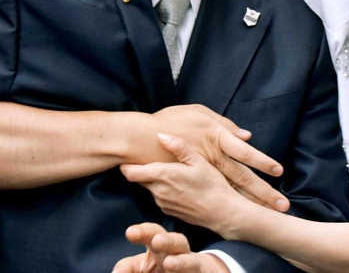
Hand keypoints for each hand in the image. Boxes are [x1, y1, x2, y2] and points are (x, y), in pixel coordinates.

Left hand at [112, 222, 228, 272]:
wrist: (199, 272)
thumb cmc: (164, 269)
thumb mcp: (144, 267)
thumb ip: (128, 267)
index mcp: (158, 247)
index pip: (151, 233)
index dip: (142, 231)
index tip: (130, 233)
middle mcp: (174, 251)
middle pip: (170, 237)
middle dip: (162, 237)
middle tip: (154, 241)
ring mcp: (188, 261)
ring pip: (185, 253)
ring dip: (177, 257)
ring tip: (168, 264)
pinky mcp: (198, 269)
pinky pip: (193, 266)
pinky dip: (184, 266)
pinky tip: (172, 267)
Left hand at [121, 134, 253, 236]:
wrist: (222, 212)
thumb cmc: (213, 184)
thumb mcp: (199, 161)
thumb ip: (178, 147)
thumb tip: (160, 134)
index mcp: (164, 176)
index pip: (130, 172)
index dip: (125, 163)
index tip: (127, 154)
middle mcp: (158, 191)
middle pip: (138, 178)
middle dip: (139, 168)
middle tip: (143, 155)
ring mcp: (162, 203)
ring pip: (149, 186)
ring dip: (152, 178)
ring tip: (165, 167)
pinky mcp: (167, 210)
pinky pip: (158, 195)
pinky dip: (161, 188)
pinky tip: (176, 182)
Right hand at [150, 105, 288, 210]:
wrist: (139, 139)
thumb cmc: (170, 121)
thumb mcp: (198, 113)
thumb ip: (224, 124)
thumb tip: (246, 135)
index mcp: (216, 139)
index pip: (245, 153)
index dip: (263, 162)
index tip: (279, 172)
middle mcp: (212, 159)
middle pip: (243, 179)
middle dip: (264, 193)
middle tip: (283, 206)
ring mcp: (202, 175)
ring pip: (231, 191)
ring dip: (250, 203)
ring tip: (268, 214)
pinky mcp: (192, 186)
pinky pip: (213, 196)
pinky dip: (227, 204)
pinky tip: (238, 212)